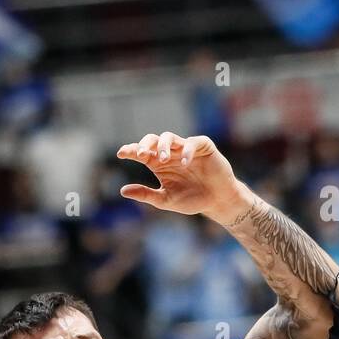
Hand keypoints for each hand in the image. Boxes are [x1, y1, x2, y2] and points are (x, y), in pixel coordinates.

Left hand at [117, 132, 248, 224]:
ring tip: (163, 159)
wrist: (217, 201)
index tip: (121, 154)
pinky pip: (192, 143)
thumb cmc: (192, 200)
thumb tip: (123, 190)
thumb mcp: (166, 200)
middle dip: (145, 144)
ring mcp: (186, 149)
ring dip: (164, 146)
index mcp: (159, 164)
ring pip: (170, 137)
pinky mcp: (203, 147)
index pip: (141, 152)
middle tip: (141, 155)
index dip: (131, 150)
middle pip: (153, 140)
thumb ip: (146, 194)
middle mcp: (171, 153)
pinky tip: (184, 163)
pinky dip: (187, 151)